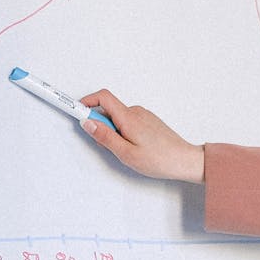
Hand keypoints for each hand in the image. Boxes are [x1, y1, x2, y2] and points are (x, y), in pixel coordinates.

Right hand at [79, 88, 205, 182]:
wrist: (186, 161)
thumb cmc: (160, 160)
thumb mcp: (126, 153)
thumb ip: (104, 137)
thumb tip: (87, 122)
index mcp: (129, 117)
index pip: (103, 97)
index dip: (85, 101)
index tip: (73, 108)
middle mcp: (136, 112)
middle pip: (108, 110)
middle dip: (100, 125)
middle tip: (108, 145)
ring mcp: (144, 116)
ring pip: (118, 118)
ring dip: (113, 131)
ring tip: (126, 151)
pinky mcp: (148, 122)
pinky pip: (128, 122)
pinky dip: (123, 132)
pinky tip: (134, 148)